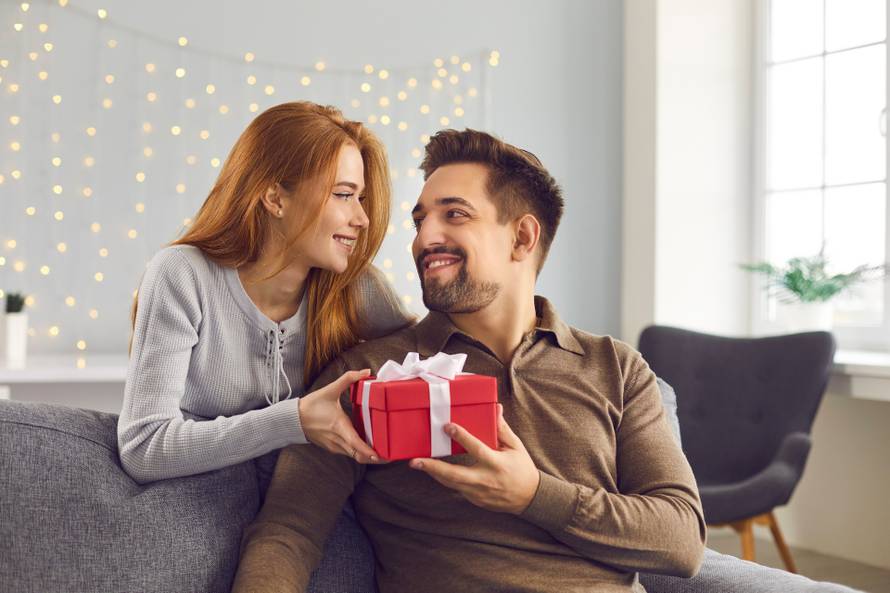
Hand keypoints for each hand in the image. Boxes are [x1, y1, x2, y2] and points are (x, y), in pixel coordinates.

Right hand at [298, 369, 384, 463]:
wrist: (292, 419)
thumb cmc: (311, 405)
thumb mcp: (330, 390)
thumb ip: (349, 378)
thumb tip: (366, 371)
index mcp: (339, 426)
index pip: (356, 444)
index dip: (369, 452)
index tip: (381, 456)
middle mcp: (337, 440)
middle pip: (359, 455)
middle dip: (375, 458)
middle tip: (390, 456)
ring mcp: (334, 446)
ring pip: (354, 456)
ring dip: (367, 456)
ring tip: (383, 452)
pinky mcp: (331, 447)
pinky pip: (348, 453)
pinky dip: (358, 452)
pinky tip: (367, 446)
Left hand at [409, 403, 539, 513]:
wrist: (529, 498)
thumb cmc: (522, 468)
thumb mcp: (515, 446)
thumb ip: (502, 429)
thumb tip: (495, 408)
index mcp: (497, 463)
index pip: (477, 449)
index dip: (462, 437)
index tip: (447, 426)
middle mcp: (486, 480)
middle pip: (455, 475)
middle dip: (434, 467)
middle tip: (415, 461)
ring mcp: (479, 493)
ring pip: (451, 483)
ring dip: (433, 473)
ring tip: (417, 463)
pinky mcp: (474, 499)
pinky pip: (456, 488)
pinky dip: (445, 478)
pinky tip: (433, 470)